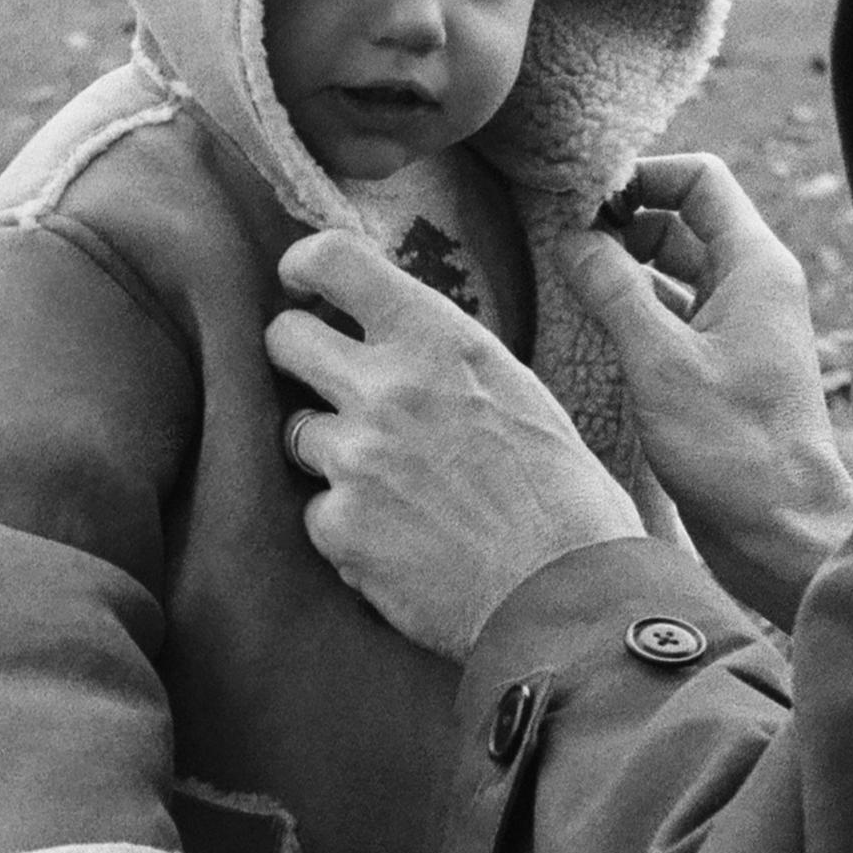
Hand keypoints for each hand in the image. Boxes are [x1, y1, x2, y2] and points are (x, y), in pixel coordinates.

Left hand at [266, 234, 643, 658]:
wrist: (568, 593)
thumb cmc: (565, 496)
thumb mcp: (517, 390)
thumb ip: (447, 360)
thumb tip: (404, 343)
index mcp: (439, 339)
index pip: (335, 260)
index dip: (304, 267)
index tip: (301, 287)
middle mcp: (386, 387)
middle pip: (284, 339)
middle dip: (298, 361)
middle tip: (330, 389)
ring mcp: (355, 457)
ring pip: (297, 433)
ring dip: (333, 455)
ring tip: (397, 487)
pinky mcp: (338, 526)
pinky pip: (318, 512)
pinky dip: (349, 528)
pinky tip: (403, 544)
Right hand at [562, 154, 852, 624]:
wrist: (780, 531)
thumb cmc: (732, 450)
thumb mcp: (658, 360)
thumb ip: (613, 289)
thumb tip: (572, 236)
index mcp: (756, 265)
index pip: (700, 180)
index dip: (642, 178)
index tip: (587, 205)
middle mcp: (753, 286)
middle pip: (683, 220)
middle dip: (624, 222)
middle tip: (563, 243)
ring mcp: (739, 326)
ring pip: (674, 269)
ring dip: (624, 268)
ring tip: (568, 281)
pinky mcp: (721, 366)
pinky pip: (674, 314)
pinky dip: (635, 309)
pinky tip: (593, 324)